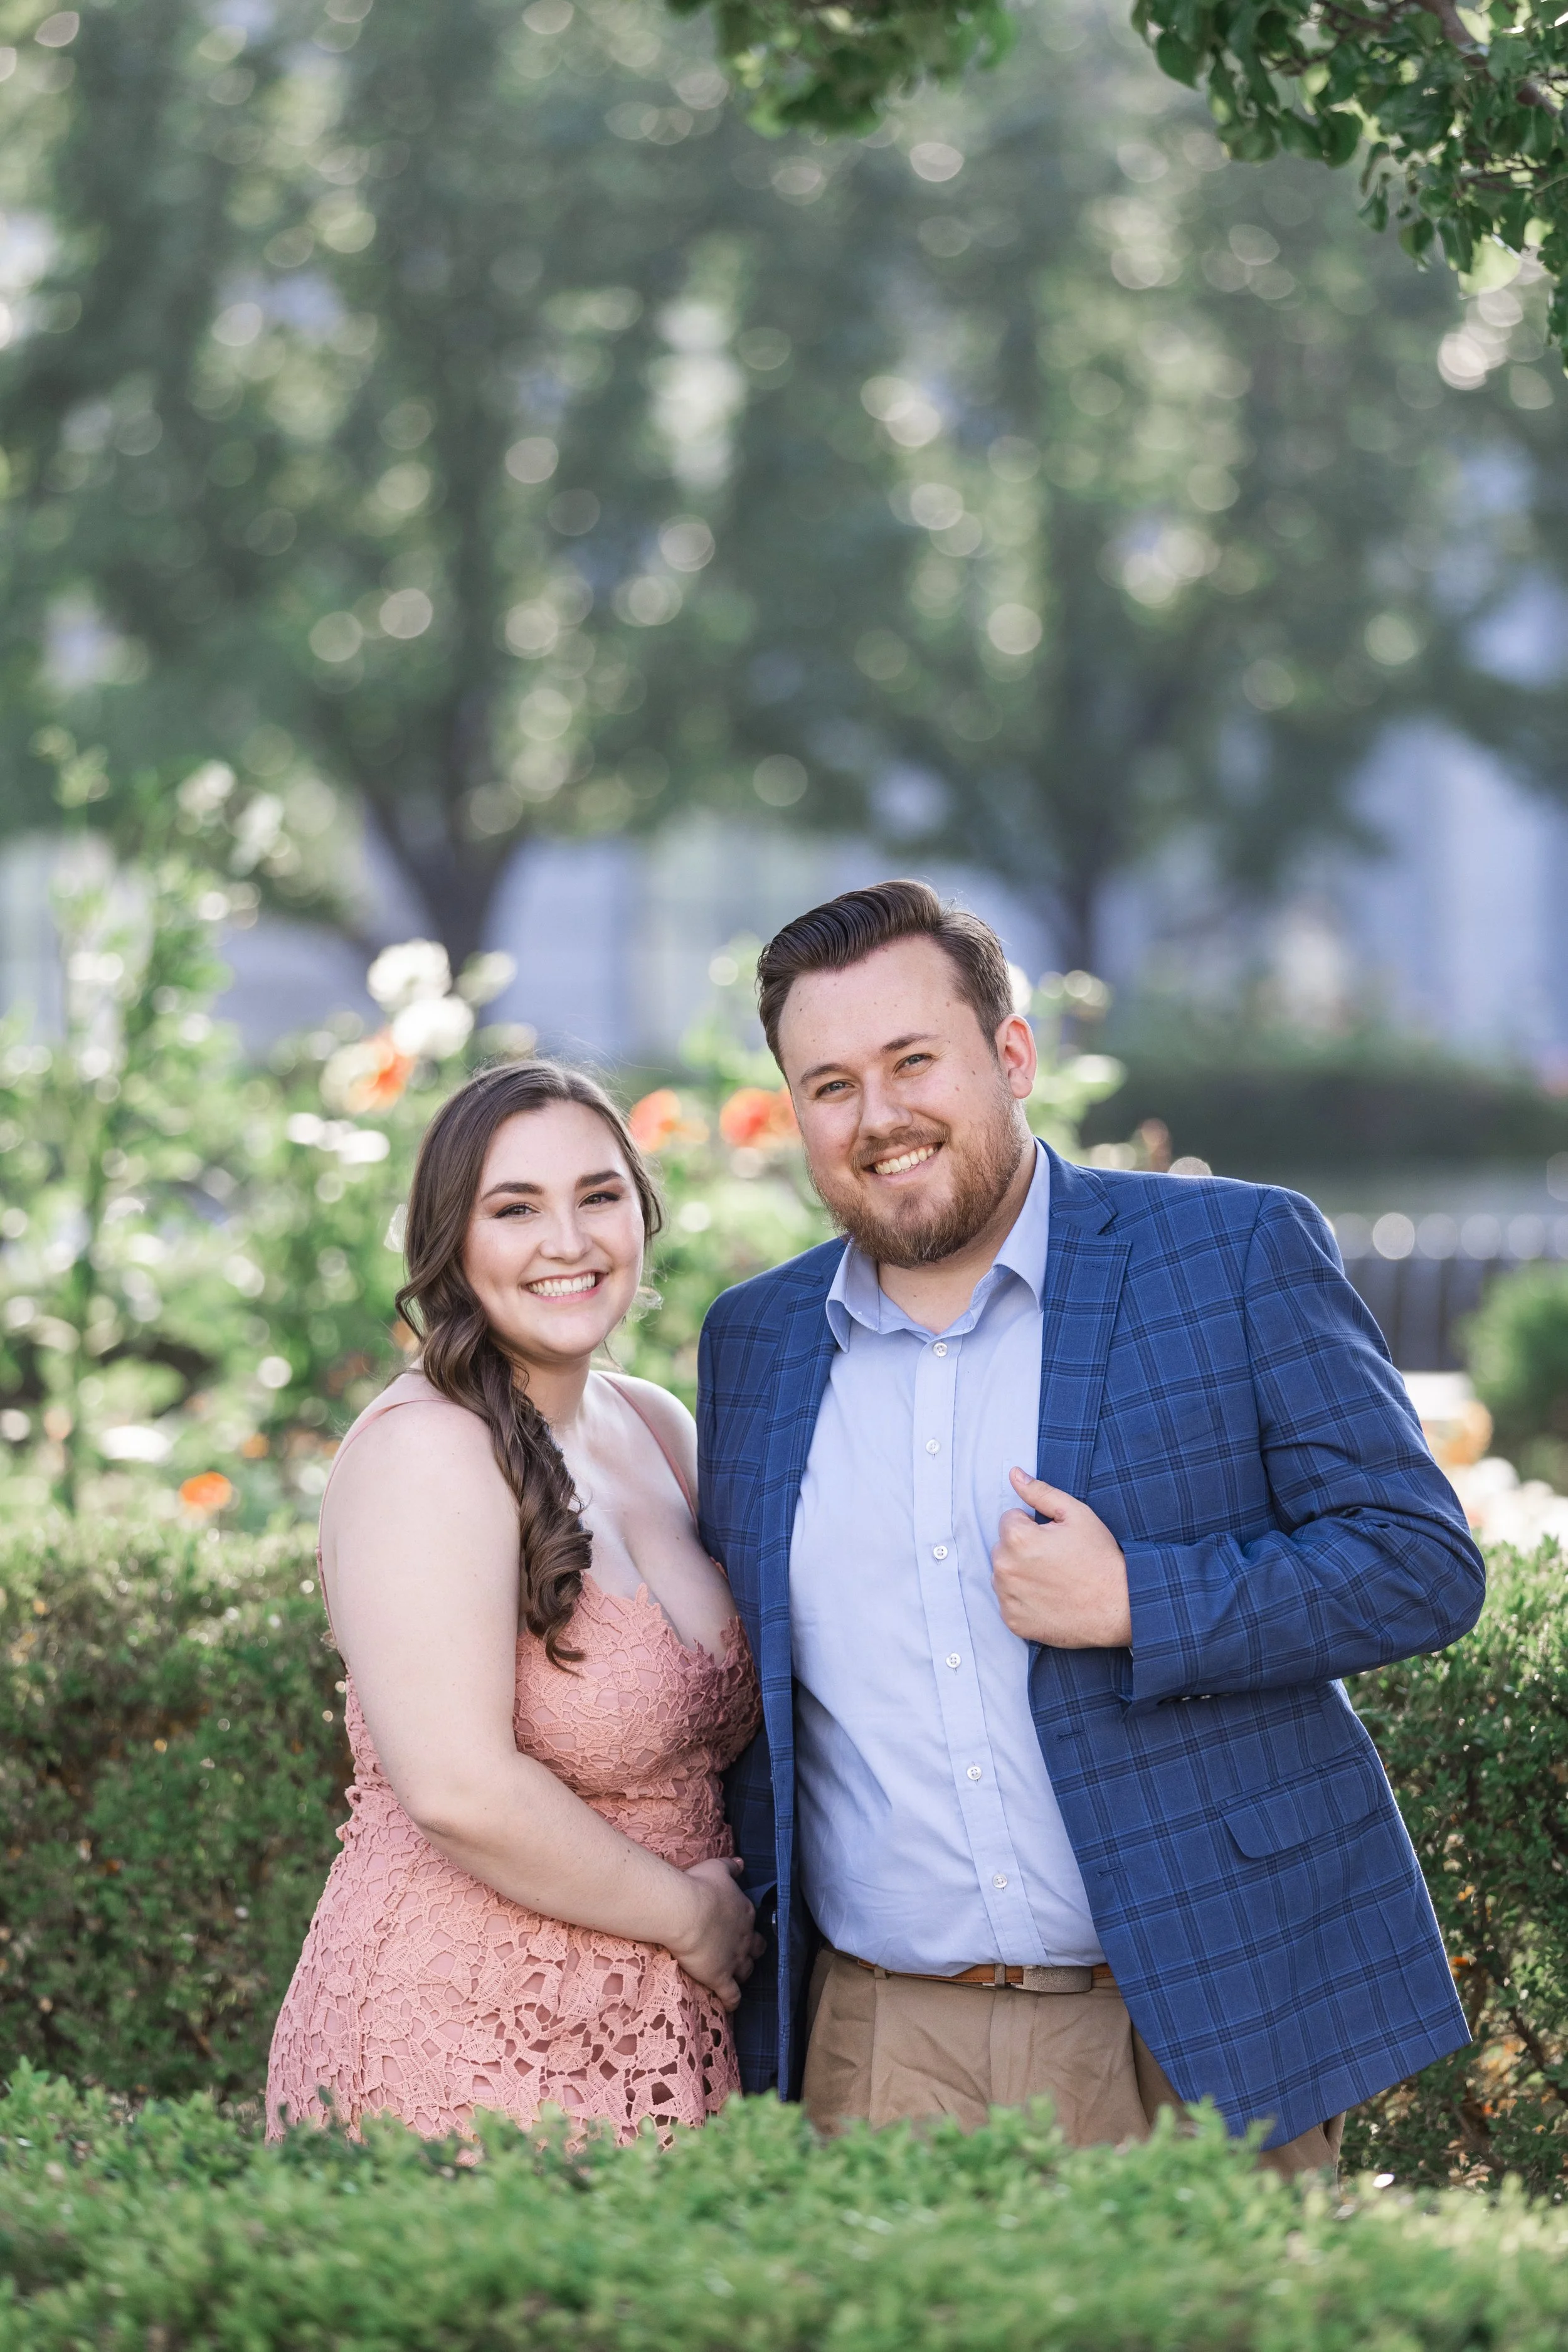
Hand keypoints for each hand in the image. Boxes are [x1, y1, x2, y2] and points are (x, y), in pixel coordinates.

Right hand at [670, 1857, 764, 2010]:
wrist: (685, 1912)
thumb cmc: (699, 1886)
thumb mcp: (717, 1868)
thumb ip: (731, 1867)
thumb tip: (743, 1863)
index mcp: (744, 1911)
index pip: (752, 1921)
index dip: (746, 1926)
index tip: (738, 1928)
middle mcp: (744, 1936)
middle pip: (756, 1949)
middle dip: (751, 1952)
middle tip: (741, 1953)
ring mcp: (734, 1959)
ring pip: (746, 1971)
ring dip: (743, 1974)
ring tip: (736, 1977)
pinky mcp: (721, 1977)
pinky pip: (732, 1995)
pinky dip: (733, 2001)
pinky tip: (732, 2005)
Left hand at [991, 1469, 1132, 1648]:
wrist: (1119, 1607)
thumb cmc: (1100, 1559)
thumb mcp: (1077, 1515)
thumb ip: (1040, 1492)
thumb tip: (1015, 1474)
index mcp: (1017, 1538)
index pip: (1010, 1519)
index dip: (1034, 1526)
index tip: (1054, 1539)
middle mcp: (1004, 1569)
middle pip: (1003, 1547)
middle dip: (1023, 1548)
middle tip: (1056, 1559)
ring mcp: (1007, 1598)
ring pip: (1004, 1574)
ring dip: (1020, 1573)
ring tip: (1053, 1579)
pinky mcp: (1013, 1622)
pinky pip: (1009, 1602)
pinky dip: (1023, 1600)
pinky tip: (1049, 1598)